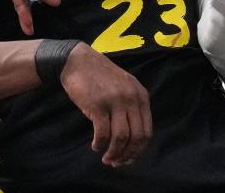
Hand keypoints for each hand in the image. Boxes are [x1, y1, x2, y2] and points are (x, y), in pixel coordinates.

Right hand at [61, 44, 151, 167]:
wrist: (78, 61)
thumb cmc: (100, 76)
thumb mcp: (125, 86)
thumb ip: (132, 105)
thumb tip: (133, 136)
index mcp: (141, 95)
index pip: (147, 130)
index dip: (139, 150)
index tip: (129, 159)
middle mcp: (132, 98)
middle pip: (137, 136)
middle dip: (128, 155)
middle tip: (117, 163)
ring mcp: (116, 101)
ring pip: (121, 138)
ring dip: (114, 153)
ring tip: (106, 158)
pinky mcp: (98, 105)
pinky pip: (103, 133)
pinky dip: (100, 144)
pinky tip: (96, 146)